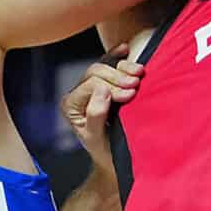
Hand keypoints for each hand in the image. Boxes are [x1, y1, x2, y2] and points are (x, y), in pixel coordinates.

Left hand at [62, 55, 141, 174]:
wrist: (114, 161)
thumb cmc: (105, 153)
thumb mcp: (97, 139)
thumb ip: (95, 116)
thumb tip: (102, 90)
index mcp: (71, 105)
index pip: (90, 86)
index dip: (111, 87)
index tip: (129, 95)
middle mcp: (79, 93)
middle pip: (96, 73)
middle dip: (117, 76)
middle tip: (136, 84)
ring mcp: (92, 87)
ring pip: (104, 66)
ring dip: (123, 67)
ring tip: (139, 72)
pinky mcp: (106, 85)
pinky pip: (109, 64)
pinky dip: (118, 56)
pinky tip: (126, 49)